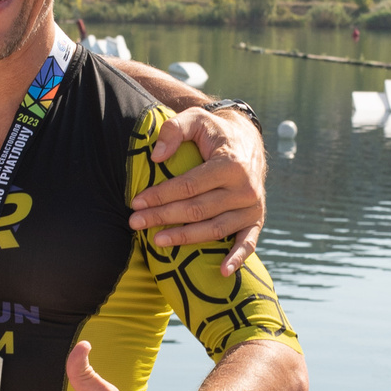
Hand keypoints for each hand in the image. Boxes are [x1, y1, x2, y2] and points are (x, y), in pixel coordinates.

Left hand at [130, 106, 265, 275]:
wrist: (248, 140)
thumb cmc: (216, 131)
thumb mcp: (196, 118)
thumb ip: (174, 130)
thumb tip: (156, 157)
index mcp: (231, 165)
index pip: (188, 186)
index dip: (160, 195)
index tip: (136, 202)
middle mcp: (245, 189)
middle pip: (197, 210)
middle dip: (163, 217)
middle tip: (134, 222)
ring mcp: (252, 207)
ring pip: (214, 229)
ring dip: (184, 238)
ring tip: (156, 241)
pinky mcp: (256, 219)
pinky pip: (248, 243)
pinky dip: (237, 259)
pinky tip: (222, 272)